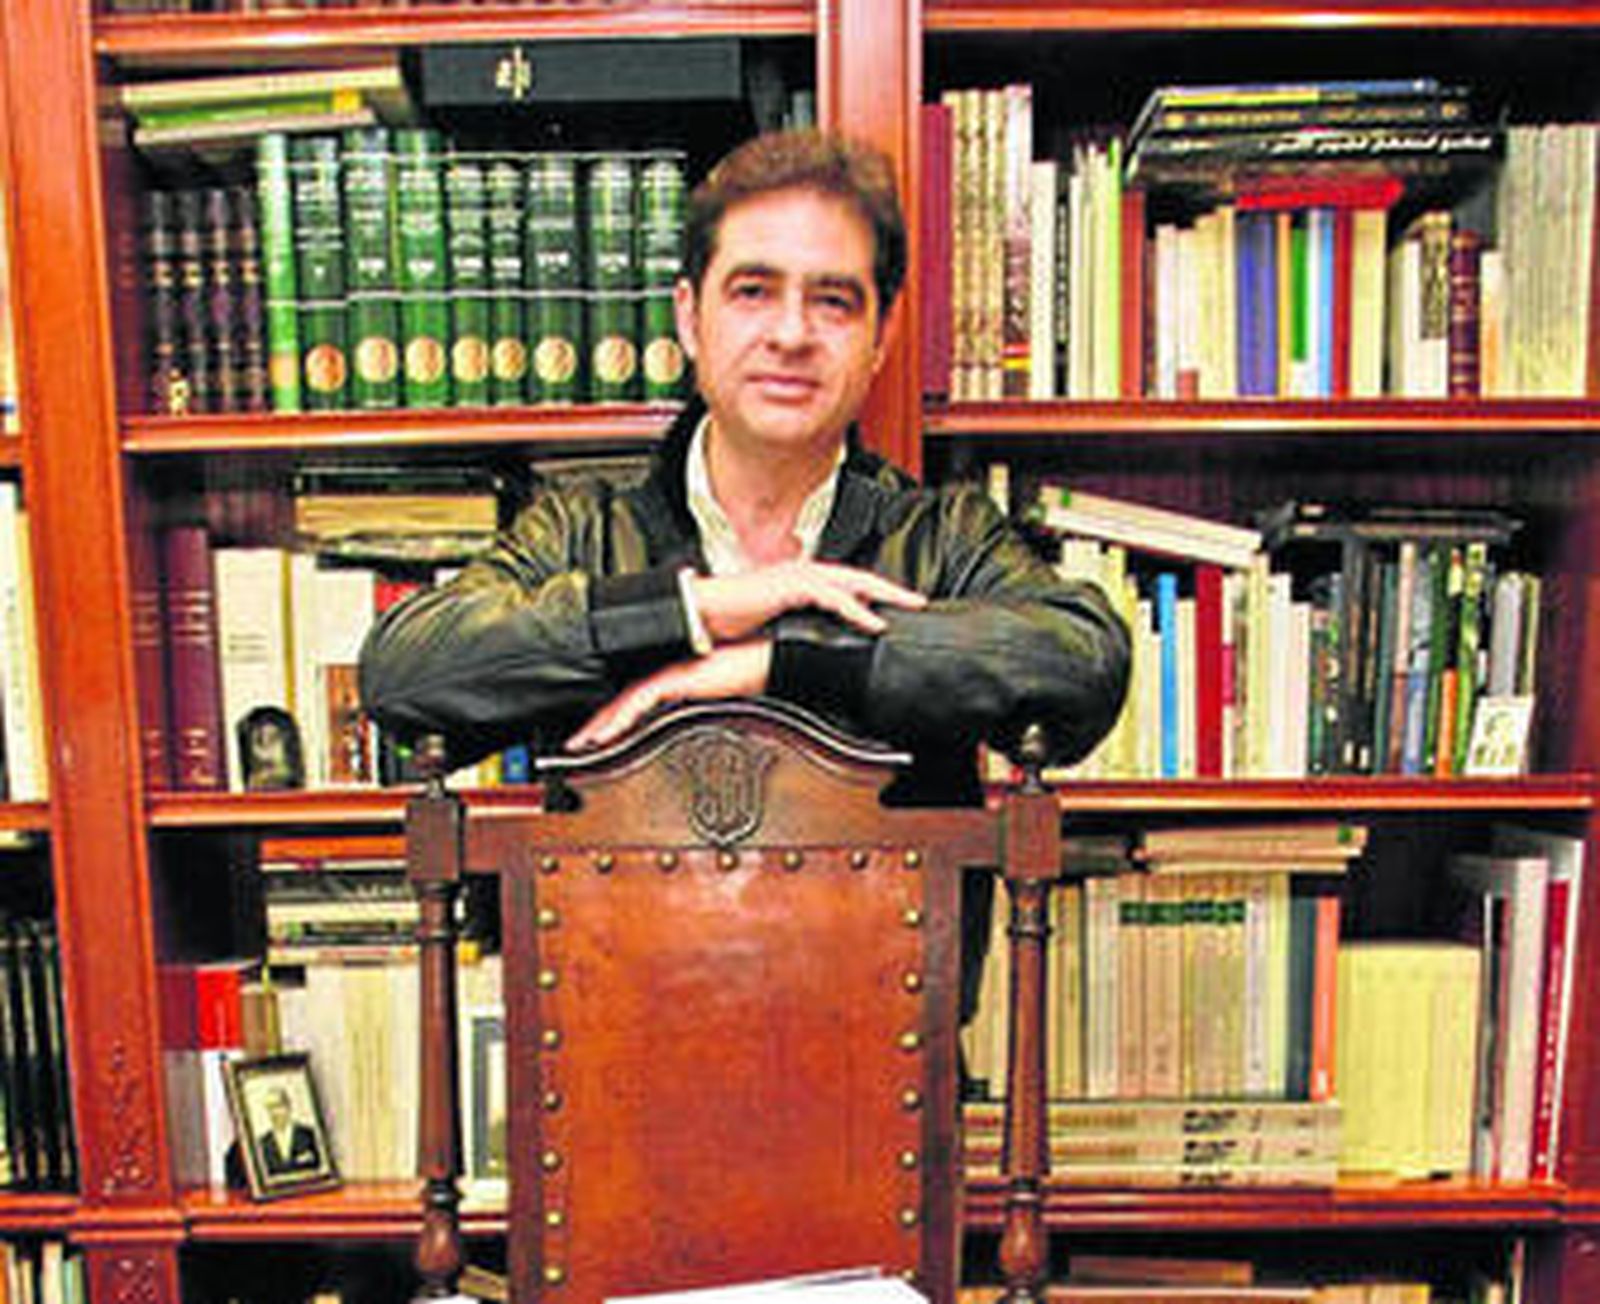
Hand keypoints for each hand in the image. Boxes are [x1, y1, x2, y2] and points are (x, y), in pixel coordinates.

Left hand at [565, 641, 774, 751]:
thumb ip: (698, 717)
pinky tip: (606, 733)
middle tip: (575, 745)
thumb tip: (692, 742)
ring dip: (601, 725)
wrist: (768, 662)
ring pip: (623, 703)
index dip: (612, 720)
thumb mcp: (719, 705)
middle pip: (621, 703)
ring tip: (582, 743)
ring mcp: (669, 677)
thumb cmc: (751, 677)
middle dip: (596, 725)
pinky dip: (620, 718)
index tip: (596, 739)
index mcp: (675, 682)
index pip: (634, 702)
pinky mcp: (675, 680)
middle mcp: (667, 677)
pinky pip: (639, 701)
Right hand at [688, 561, 925, 643]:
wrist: (703, 612)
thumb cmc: (733, 619)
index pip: (847, 584)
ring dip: (882, 593)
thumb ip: (801, 626)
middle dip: (890, 588)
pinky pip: (833, 596)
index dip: (874, 593)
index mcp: (801, 581)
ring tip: (906, 605)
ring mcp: (797, 576)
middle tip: (919, 601)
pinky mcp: (790, 586)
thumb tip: (820, 642)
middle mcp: (803, 573)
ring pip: (851, 581)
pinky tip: (874, 622)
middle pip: (858, 577)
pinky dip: (857, 609)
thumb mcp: (775, 623)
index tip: (898, 606)